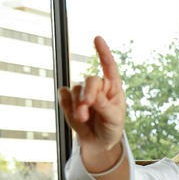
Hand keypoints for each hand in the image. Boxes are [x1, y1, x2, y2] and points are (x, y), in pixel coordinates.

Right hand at [58, 36, 125, 162]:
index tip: (97, 38)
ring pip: (76, 90)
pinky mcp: (69, 99)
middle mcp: (98, 86)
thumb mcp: (114, 118)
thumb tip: (92, 95)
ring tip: (83, 119)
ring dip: (78, 105)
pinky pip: (64, 96)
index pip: (109, 66)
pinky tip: (73, 114)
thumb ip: (104, 105)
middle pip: (90, 81)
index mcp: (113, 87)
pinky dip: (67, 105)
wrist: (98, 141)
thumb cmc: (111, 127)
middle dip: (88, 94)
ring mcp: (83, 91)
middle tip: (87, 106)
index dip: (103, 52)